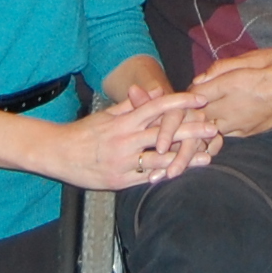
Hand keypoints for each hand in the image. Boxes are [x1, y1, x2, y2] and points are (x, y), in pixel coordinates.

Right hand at [44, 92, 220, 189]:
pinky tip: (181, 174)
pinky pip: (146, 178)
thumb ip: (131, 105)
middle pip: (165, 133)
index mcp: (124, 120)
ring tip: (207, 156)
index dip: (180, 101)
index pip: (157, 106)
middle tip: (213, 127)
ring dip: (186, 158)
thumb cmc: (84, 133)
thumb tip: (154, 92)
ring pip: (160, 158)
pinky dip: (164, 175)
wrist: (57, 153)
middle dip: (192, 130)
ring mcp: (124, 161)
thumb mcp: (106, 115)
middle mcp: (126, 139)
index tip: (200, 99)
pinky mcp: (120, 180)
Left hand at [191, 48, 271, 136]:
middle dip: (191, 112)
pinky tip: (218, 124)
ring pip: (209, 129)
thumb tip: (198, 80)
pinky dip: (217, 131)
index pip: (195, 94)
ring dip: (203, 123)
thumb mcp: (248, 58)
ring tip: (202, 117)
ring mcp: (239, 123)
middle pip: (198, 115)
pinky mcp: (247, 133)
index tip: (190, 91)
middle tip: (190, 107)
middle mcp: (232, 108)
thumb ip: (220, 68)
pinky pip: (224, 135)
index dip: (188, 94)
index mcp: (231, 84)